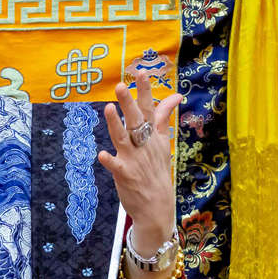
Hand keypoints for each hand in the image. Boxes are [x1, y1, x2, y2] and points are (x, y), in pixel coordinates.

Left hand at [97, 68, 181, 261]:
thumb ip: (162, 117)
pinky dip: (110, 161)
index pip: (148, 109)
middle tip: (120, 85)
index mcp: (152, 136)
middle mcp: (143, 144)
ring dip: (115, 124)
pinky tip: (102, 155)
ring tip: (107, 108)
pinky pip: (116, 167)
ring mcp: (134, 159)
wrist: (157, 206)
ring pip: (123, 138)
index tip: (141, 72)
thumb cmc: (157, 170)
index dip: (144, 91)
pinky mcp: (125, 175)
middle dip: (128, 102)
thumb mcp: (162, 142)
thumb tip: (175, 95)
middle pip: (135, 120)